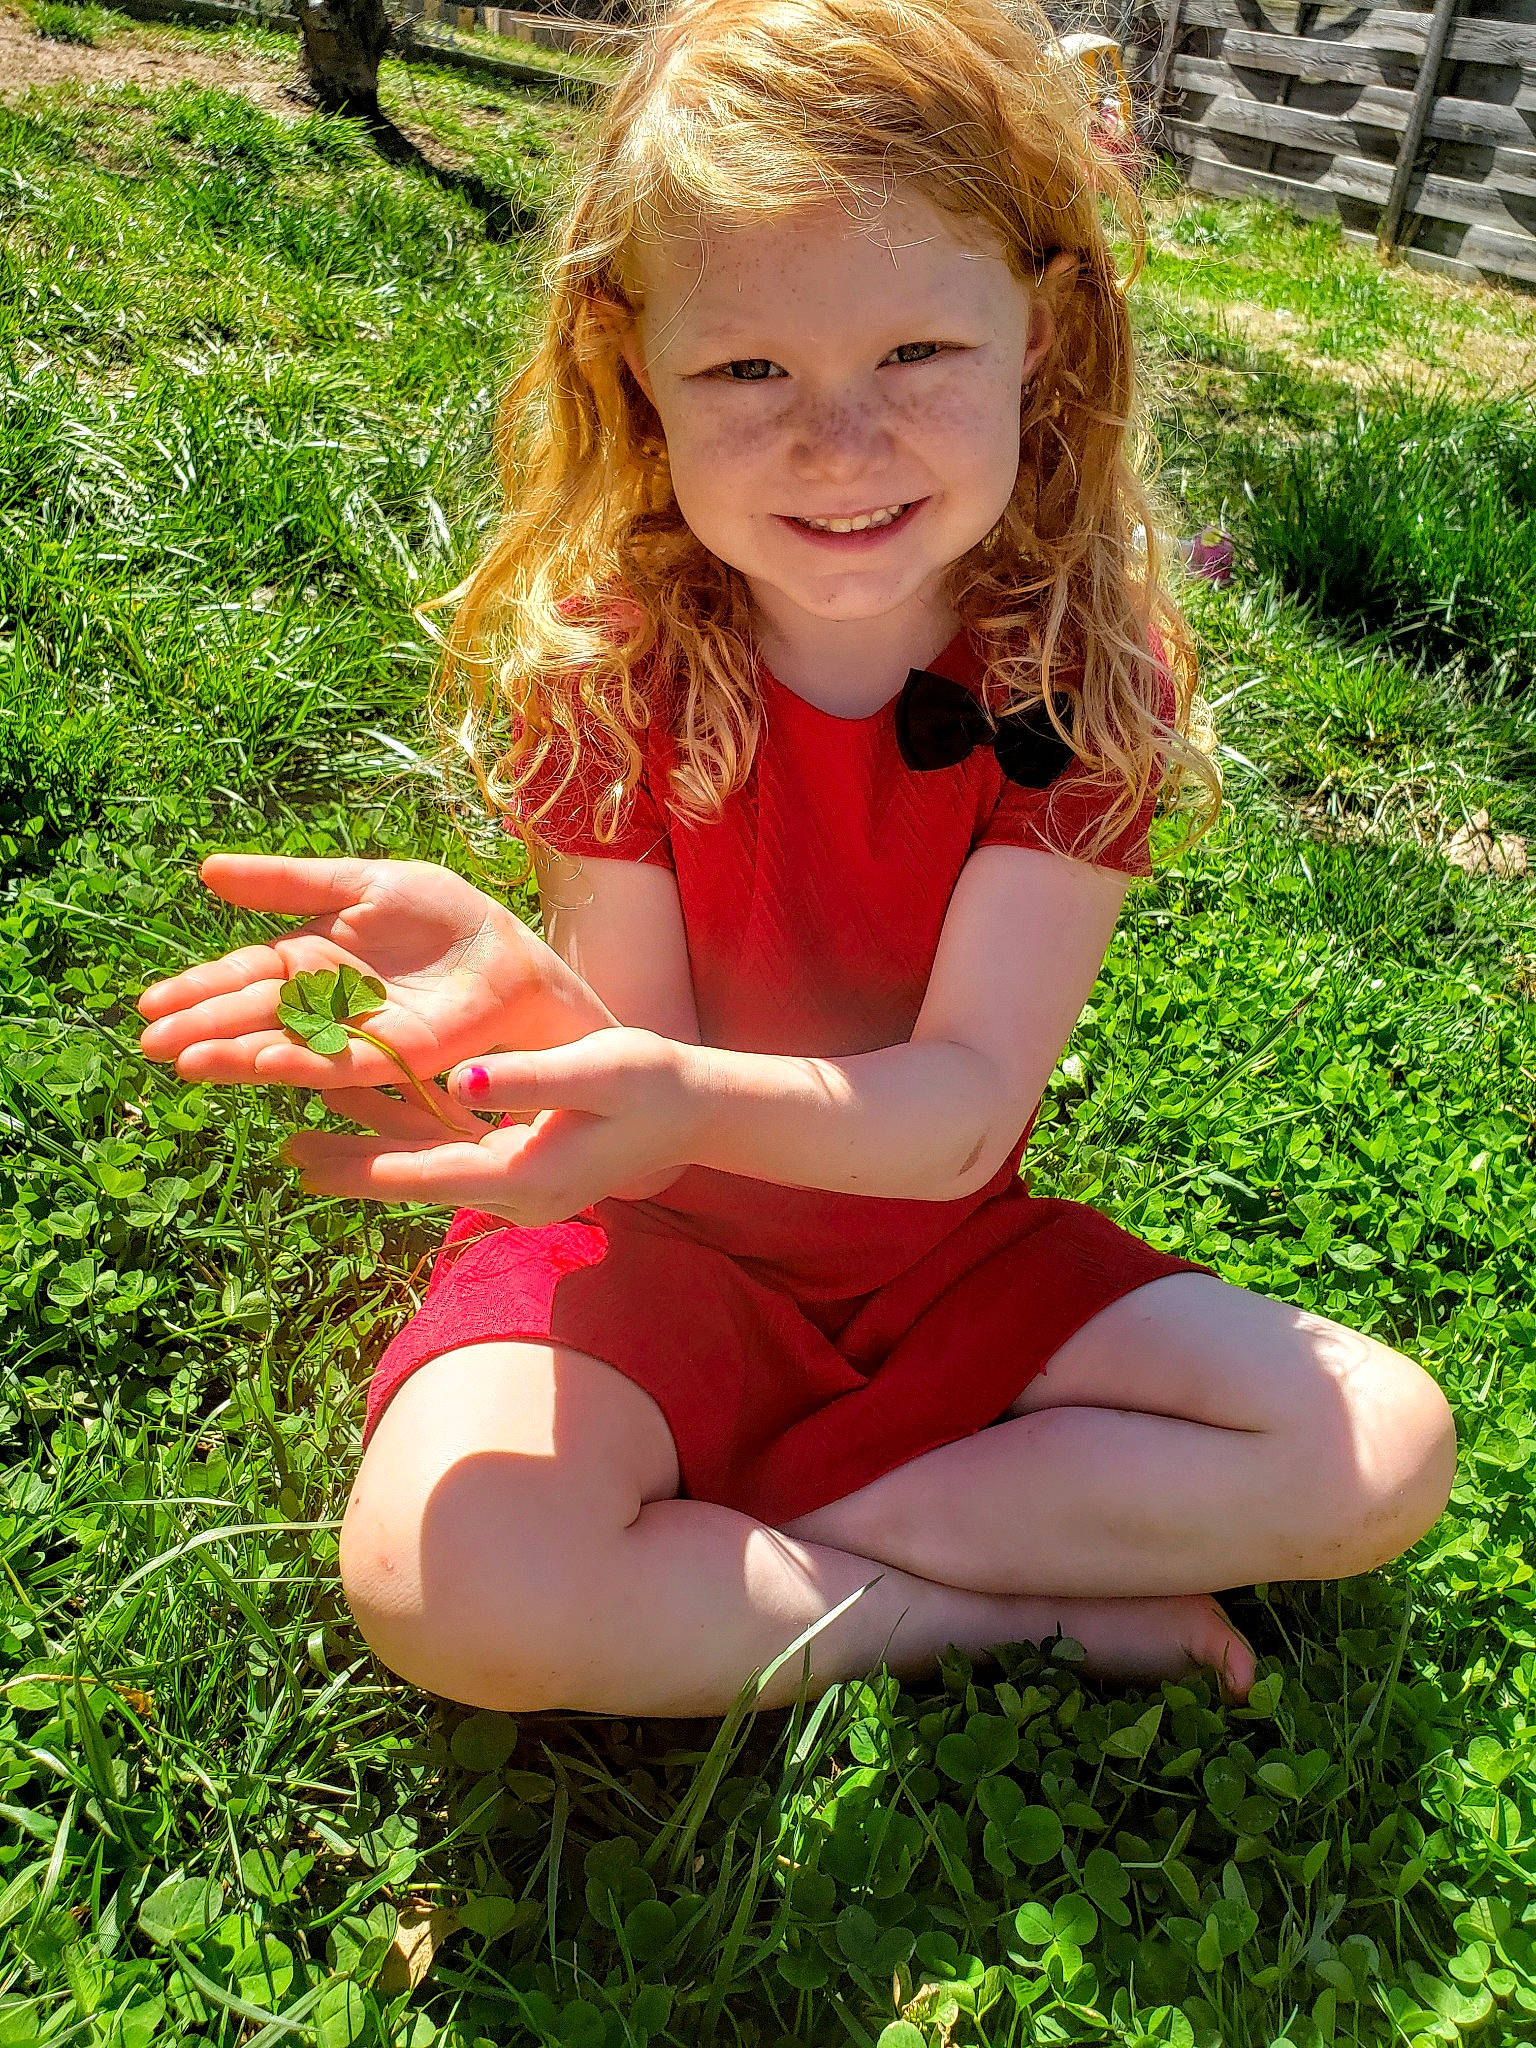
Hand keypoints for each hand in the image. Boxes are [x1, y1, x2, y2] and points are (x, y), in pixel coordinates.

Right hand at [137, 855, 600, 1106]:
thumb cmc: (444, 916)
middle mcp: (323, 1001)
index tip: (148, 1005)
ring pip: (283, 1045)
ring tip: (186, 1061)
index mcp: (309, 957)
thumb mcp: (362, 883)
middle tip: (149, 1043)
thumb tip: (206, 871)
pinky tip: (261, 1064)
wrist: (511, 952)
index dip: (196, 990)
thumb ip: (290, 882)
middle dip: (201, 1028)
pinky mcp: (394, 1054)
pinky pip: (338, 1062)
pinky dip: (299, 1063)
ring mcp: (354, 1032)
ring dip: (235, 1054)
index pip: (240, 974)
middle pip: (251, 1015)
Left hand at [280, 1029, 700, 1222]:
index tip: (306, 1166)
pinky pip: (453, 1154)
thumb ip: (524, 1077)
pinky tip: (372, 1107)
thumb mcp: (594, 1069)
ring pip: (430, 1165)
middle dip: (353, 1166)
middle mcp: (516, 1194)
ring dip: (375, 1146)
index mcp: (527, 1176)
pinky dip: (412, 1133)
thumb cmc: (650, 1082)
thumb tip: (456, 1082)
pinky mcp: (521, 1170)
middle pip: (418, 1179)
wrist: (695, 1109)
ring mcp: (518, 1187)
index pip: (428, 1175)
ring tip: (306, 1130)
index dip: (364, 1167)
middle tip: (287, 1155)